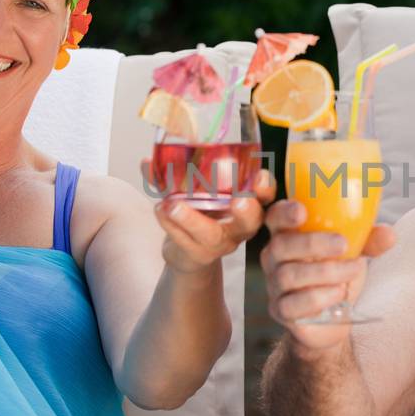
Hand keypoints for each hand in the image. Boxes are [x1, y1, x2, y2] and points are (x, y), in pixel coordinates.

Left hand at [153, 167, 275, 273]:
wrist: (185, 252)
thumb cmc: (197, 212)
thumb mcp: (191, 190)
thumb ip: (173, 174)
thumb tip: (148, 160)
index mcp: (245, 204)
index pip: (264, 195)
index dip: (266, 187)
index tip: (260, 177)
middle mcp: (238, 226)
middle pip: (251, 221)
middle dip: (247, 210)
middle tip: (239, 199)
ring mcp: (220, 243)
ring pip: (211, 234)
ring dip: (191, 219)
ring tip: (172, 205)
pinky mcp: (200, 255)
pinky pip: (186, 242)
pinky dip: (170, 225)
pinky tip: (160, 210)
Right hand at [260, 199, 394, 350]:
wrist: (333, 320)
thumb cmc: (337, 276)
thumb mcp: (354, 254)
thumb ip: (369, 241)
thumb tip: (390, 234)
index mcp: (289, 235)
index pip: (275, 217)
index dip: (284, 212)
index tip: (302, 211)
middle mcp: (275, 259)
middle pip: (281, 245)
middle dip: (313, 243)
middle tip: (344, 245)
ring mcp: (276, 286)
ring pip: (290, 275)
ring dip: (325, 272)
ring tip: (353, 270)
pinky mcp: (282, 311)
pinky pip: (293, 304)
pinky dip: (318, 298)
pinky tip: (338, 294)